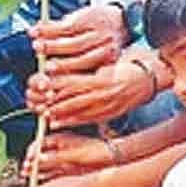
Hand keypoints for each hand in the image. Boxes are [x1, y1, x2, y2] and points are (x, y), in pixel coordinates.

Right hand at [20, 132, 113, 180]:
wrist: (111, 160)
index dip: (33, 151)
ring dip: (36, 170)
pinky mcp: (66, 170)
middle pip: (40, 155)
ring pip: (44, 165)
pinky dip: (44, 177)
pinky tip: (39, 181)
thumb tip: (38, 159)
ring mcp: (62, 160)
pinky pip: (51, 173)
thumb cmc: (96, 152)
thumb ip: (56, 158)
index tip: (29, 158)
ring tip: (28, 176)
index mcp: (61, 140)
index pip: (40, 143)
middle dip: (31, 162)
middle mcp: (59, 149)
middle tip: (26, 169)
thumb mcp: (75, 155)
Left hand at [26, 59, 154, 128]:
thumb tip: (63, 69)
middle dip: (53, 100)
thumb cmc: (126, 68)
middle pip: (72, 97)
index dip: (57, 82)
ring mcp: (105, 106)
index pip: (74, 81)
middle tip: (38, 100)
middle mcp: (102, 94)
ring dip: (58, 112)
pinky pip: (85, 120)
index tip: (43, 81)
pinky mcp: (107, 114)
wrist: (147, 80)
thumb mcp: (106, 64)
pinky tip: (57, 122)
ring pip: (76, 111)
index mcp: (101, 78)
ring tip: (44, 113)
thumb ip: (87, 69)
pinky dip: (69, 121)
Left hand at [29, 5, 126, 73]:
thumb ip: (59, 25)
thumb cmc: (96, 20)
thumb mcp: (79, 16)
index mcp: (94, 20)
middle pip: (76, 45)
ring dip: (62, 67)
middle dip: (54, 48)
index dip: (49, 30)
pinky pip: (91, 75)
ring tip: (47, 71)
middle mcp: (102, 36)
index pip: (68, 26)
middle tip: (38, 50)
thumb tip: (36, 31)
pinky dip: (75, 79)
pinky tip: (62, 83)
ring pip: (83, 62)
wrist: (123, 26)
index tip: (33, 33)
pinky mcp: (110, 65)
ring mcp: (108, 52)